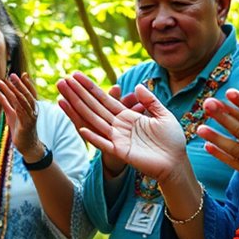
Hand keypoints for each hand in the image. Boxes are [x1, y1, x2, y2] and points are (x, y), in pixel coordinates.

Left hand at [0, 73, 43, 159]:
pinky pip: (18, 110)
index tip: (22, 74)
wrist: (27, 146)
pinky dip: (8, 101)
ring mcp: (30, 117)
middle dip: (19, 84)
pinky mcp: (26, 124)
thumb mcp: (11, 114)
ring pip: (21, 100)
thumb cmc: (20, 129)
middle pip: (26, 94)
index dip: (27, 83)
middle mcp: (33, 110)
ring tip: (3, 82)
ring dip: (12, 90)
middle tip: (12, 75)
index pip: (30, 93)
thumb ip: (6, 102)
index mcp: (32, 107)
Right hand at [57, 73, 186, 181]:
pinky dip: (93, 137)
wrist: (177, 162)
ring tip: (63, 97)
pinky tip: (81, 129)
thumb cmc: (171, 140)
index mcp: (127, 116)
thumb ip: (150, 100)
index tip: (76, 76)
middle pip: (93, 107)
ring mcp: (118, 139)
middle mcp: (118, 126)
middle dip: (77, 94)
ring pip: (94, 121)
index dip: (90, 88)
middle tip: (62, 81)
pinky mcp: (121, 152)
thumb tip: (137, 85)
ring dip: (78, 110)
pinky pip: (104, 144)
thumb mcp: (163, 115)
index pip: (104, 99)